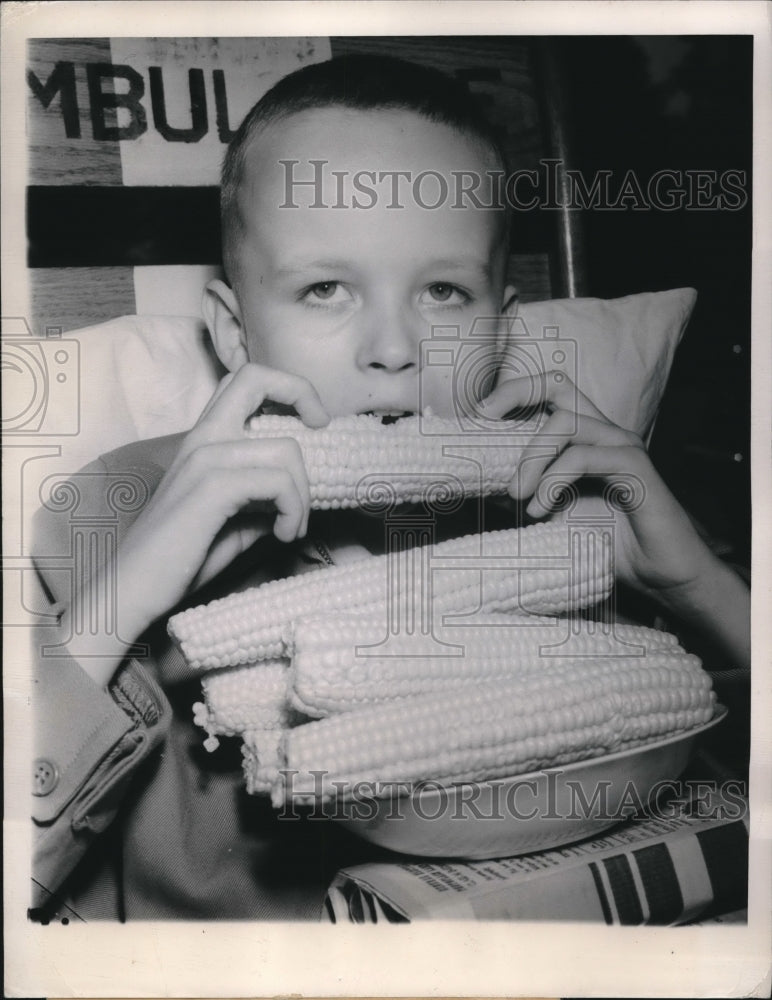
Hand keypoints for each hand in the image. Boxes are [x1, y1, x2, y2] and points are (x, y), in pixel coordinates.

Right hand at [106, 364, 328, 660]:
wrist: (134, 590)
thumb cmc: (181, 559)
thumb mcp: (235, 522)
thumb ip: (264, 499)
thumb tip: (302, 493)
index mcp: (205, 439)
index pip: (245, 381)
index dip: (288, 388)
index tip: (314, 423)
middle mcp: (203, 437)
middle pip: (256, 377)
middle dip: (303, 395)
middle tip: (321, 435)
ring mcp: (205, 458)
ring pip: (285, 449)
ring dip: (303, 493)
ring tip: (292, 526)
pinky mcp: (211, 487)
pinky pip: (277, 482)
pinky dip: (294, 510)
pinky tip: (284, 535)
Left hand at [480, 371, 719, 600]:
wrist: (656, 575)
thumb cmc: (606, 544)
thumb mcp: (550, 515)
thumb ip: (520, 493)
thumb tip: (478, 480)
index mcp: (585, 438)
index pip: (550, 390)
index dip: (513, 391)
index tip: (478, 415)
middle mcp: (604, 433)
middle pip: (559, 383)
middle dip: (516, 393)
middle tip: (485, 422)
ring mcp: (622, 447)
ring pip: (565, 422)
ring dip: (531, 458)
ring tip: (517, 496)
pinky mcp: (635, 468)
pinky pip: (584, 457)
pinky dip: (553, 480)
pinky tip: (541, 509)